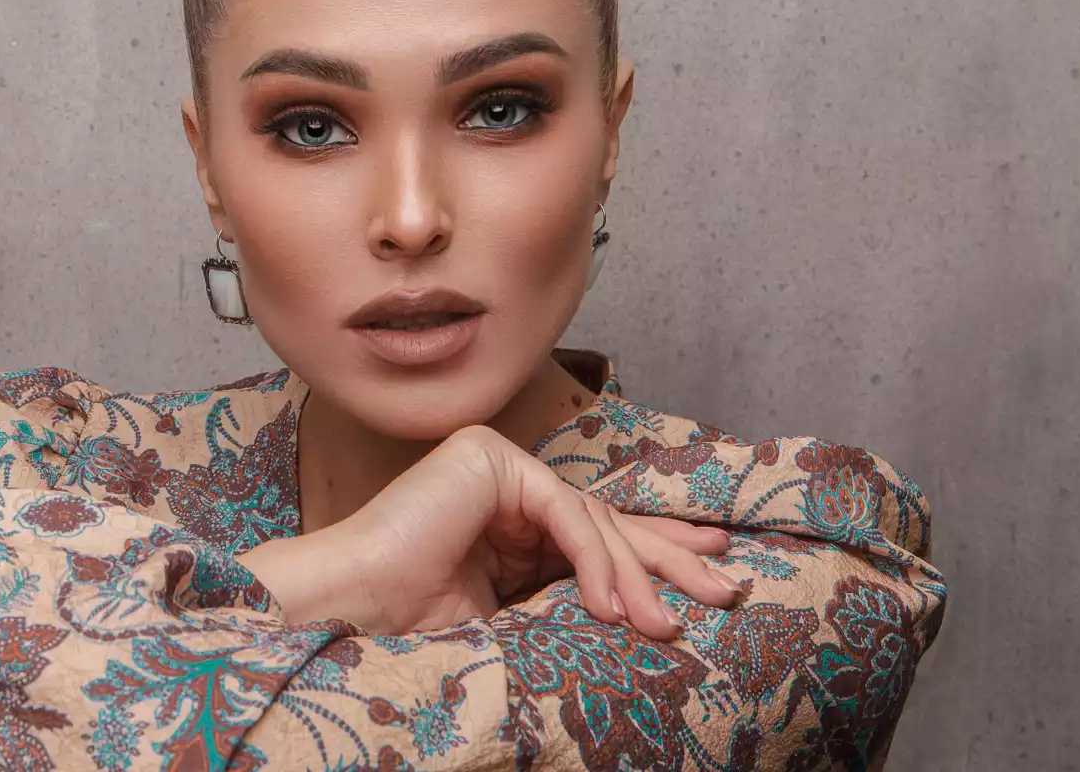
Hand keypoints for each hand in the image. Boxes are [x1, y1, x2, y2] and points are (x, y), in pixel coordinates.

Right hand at [243, 424, 741, 639]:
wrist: (354, 610)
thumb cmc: (415, 624)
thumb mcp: (518, 612)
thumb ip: (567, 594)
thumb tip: (647, 607)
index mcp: (506, 521)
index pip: (593, 532)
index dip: (654, 551)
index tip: (710, 569)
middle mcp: (502, 482)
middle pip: (604, 518)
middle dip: (667, 558)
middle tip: (725, 588)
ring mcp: (493, 463)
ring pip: (590, 518)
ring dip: (635, 576)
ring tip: (664, 624)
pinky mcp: (486, 455)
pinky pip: (563, 510)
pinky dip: (594, 559)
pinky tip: (613, 604)